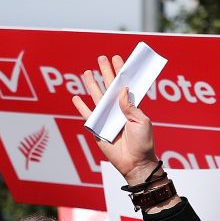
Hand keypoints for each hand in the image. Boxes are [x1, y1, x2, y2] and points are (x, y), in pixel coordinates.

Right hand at [70, 55, 159, 184]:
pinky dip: (81, 107)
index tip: (117, 59)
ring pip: (97, 98)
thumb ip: (131, 106)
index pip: (124, 86)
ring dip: (92, 85)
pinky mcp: (97, 129)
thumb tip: (122, 90)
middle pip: (109, 88)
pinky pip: (88, 116)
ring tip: (86, 72)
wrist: (135, 162)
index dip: (121, 73)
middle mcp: (118, 111)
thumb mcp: (141, 121)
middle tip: (102, 58)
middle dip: (105, 72)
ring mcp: (107, 119)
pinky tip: (76, 98)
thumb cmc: (143, 143)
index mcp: (131, 108)